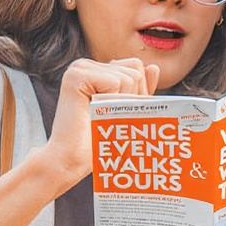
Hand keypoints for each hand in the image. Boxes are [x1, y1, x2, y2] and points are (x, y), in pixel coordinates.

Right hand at [43, 57, 158, 180]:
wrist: (71, 160)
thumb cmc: (97, 141)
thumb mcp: (126, 112)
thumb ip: (139, 90)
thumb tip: (154, 67)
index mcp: (97, 70)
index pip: (136, 67)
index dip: (137, 93)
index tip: (117, 112)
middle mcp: (86, 65)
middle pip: (135, 70)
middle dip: (132, 99)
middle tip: (108, 117)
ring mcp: (80, 68)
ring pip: (129, 78)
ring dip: (121, 105)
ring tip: (100, 117)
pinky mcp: (76, 76)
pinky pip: (116, 82)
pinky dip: (112, 102)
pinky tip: (94, 112)